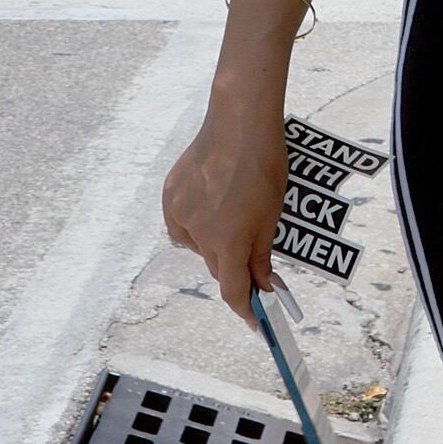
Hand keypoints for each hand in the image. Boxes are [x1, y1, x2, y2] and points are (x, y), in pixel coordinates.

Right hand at [160, 105, 291, 319]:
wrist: (239, 122)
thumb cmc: (264, 164)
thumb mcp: (272, 213)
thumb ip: (261, 254)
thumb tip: (261, 285)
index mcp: (228, 240)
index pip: (234, 291)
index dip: (246, 310)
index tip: (255, 322)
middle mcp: (199, 233)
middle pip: (218, 267)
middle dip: (235, 269)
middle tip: (251, 262)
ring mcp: (181, 215)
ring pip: (199, 245)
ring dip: (215, 242)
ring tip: (233, 215)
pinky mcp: (170, 198)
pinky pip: (182, 224)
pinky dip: (197, 223)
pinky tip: (211, 206)